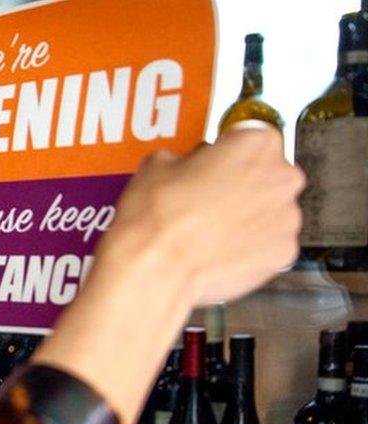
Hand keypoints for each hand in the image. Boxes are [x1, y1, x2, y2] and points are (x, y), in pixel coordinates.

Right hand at [102, 126, 303, 304]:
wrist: (156, 268)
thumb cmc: (158, 218)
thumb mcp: (158, 164)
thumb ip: (187, 158)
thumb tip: (186, 167)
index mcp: (255, 144)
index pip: (252, 136)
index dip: (229, 150)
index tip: (217, 161)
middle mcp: (281, 177)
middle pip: (268, 173)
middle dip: (243, 184)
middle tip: (209, 197)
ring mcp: (287, 219)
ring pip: (271, 211)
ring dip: (249, 216)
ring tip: (211, 228)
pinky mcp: (282, 254)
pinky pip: (270, 244)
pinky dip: (251, 246)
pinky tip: (220, 248)